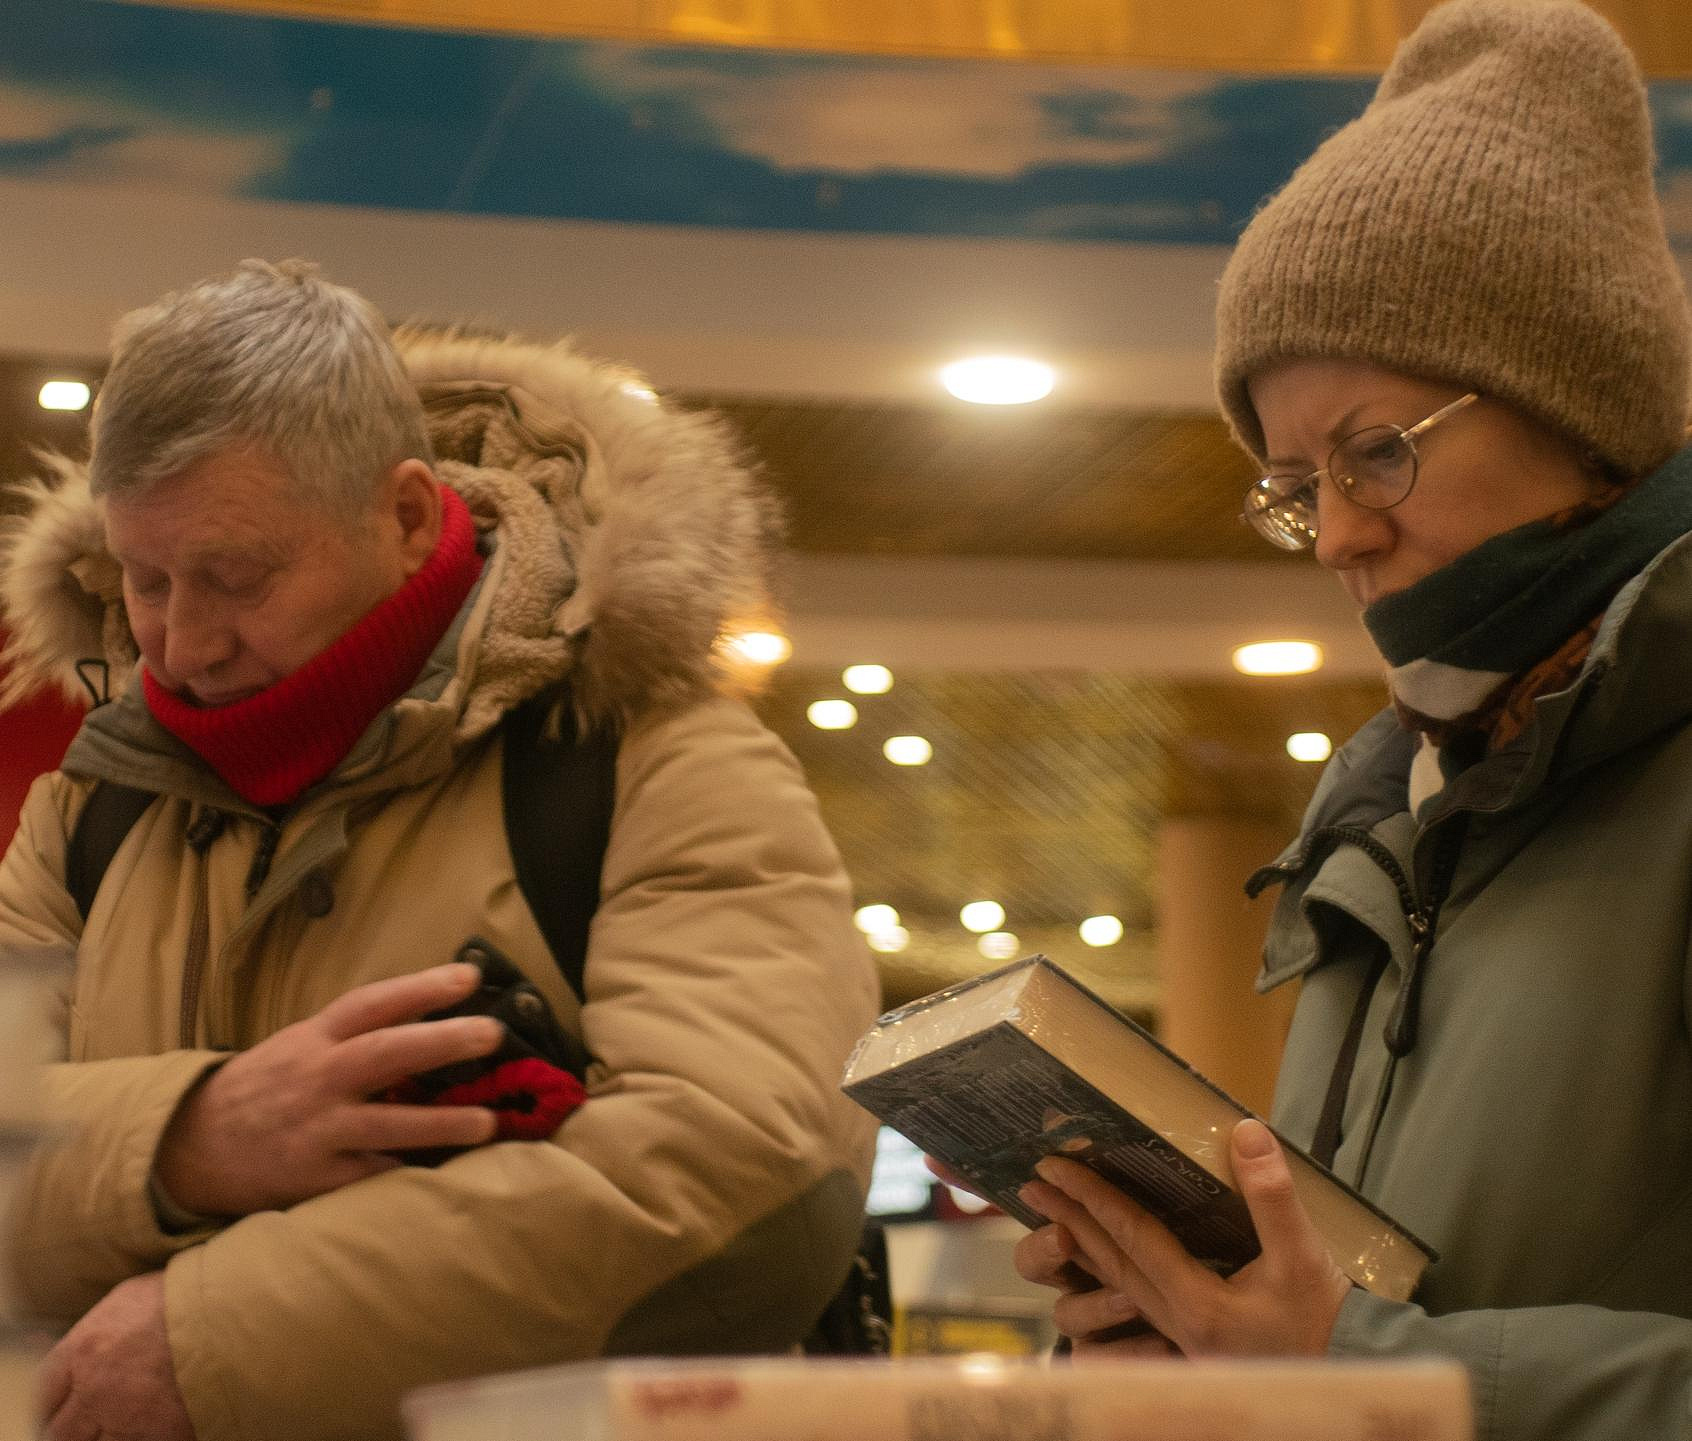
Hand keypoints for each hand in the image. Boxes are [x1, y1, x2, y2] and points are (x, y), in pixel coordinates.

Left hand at [39, 1273, 193, 1440]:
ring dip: (104, 1436)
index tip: (61, 1404)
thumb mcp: (130, 1297)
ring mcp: (126, 1420)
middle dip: (71, 1427)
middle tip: (89, 1420)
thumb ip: (98, 1330)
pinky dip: (139, 1439)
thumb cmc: (187, 1297)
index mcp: (83, 1351)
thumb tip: (83, 1350)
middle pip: (61, 1431)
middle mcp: (95, 1392)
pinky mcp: (159, 1438)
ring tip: (126, 1421)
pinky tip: (153, 1425)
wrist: (235, 1314)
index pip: (43, 1392)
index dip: (52, 1401)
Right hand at [155, 963, 504, 1216]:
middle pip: (386, 1052)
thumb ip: (356, 1034)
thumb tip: (432, 1014)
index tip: (470, 977)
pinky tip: (445, 1176)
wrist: (188, 1149)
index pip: (372, 1003)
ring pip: (388, 1122)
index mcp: (315, 1039)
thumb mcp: (300, 1046)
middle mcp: (317, 1078)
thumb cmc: (262, 1089)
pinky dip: (406, 1175)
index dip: (421, 986)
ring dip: (442, 1123)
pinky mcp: (313, 1178)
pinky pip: (370, 1177)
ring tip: (488, 1122)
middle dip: (442, 1041)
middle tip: (492, 1033)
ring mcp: (316, 1130)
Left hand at [1014, 1119, 1351, 1356]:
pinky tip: (1100, 1266)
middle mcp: (1178, 1325)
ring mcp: (1180, 1339)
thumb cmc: (1328, 1323)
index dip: (1091, 1198)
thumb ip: (1273, 1197)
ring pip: (1117, 1288)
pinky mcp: (1191, 1344)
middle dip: (1069, 1220)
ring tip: (1054, 1219)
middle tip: (1032, 1186)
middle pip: (1110, 1264)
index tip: (1055, 1168)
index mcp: (1198, 1305)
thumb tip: (1247, 1134)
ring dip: (1082, 1250)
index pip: (1131, 1238)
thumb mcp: (1305, 1258)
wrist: (1351, 1374)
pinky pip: (1136, 1305)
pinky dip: (1111, 1278)